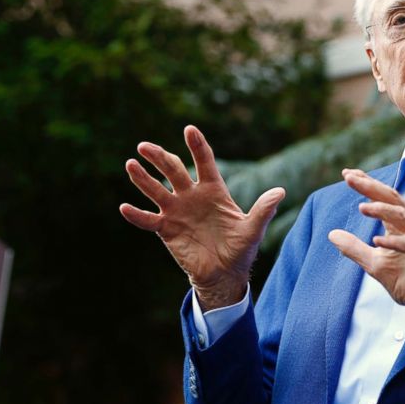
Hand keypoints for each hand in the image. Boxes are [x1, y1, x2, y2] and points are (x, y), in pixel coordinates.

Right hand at [120, 125, 284, 308]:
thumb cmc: (240, 249)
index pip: (205, 162)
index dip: (197, 146)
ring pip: (156, 190)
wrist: (224, 273)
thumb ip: (263, 210)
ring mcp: (176, 211)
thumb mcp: (253, 230)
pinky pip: (148, 220)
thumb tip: (280, 191)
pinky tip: (124, 207)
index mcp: (214, 190)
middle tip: (144, 146)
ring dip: (143, 178)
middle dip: (160, 157)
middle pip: (173, 170)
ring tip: (130, 164)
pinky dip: (136, 214)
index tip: (189, 130)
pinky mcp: (166, 229)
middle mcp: (192, 196)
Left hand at [328, 169, 404, 343]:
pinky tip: (378, 241)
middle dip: (371, 187)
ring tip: (362, 207)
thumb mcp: (374, 263)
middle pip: (391, 199)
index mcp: (401, 224)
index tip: (347, 174)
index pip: (383, 197)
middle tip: (350, 178)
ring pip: (403, 216)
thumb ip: (354, 248)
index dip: (366, 184)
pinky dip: (395, 242)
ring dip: (382, 210)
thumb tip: (331, 234)